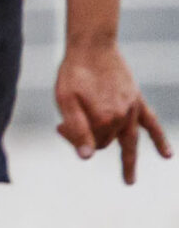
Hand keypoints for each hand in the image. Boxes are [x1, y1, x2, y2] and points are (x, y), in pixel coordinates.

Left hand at [55, 41, 172, 182]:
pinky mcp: (137, 100)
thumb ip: (76, 129)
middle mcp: (122, 116)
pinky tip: (168, 155)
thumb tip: (87, 157)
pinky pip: (152, 123)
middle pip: (105, 141)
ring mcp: (132, 109)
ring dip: (129, 160)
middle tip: (63, 126)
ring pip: (129, 140)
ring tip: (129, 181)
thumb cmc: (72, 73)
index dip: (74, 139)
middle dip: (88, 139)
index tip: (59, 126)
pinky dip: (159, 140)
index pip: (90, 144)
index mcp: (103, 118)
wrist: (91, 46)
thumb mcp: (65, 100)